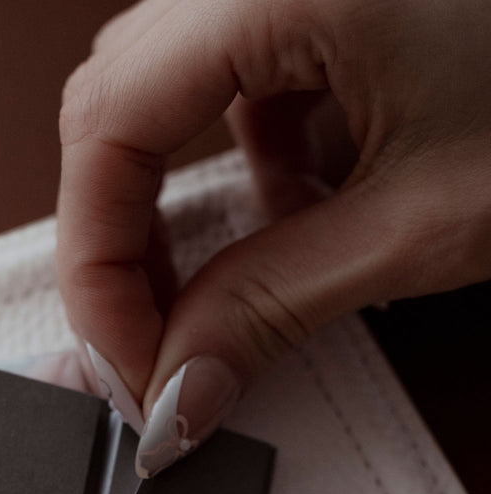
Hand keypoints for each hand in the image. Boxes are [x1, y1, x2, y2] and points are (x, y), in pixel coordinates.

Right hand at [56, 0, 490, 476]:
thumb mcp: (425, 220)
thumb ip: (272, 309)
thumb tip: (177, 389)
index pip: (105, 136)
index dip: (99, 270)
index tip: (135, 361)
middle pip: (111, 111)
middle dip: (123, 243)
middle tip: (160, 338)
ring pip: (158, 92)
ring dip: (175, 203)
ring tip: (229, 278)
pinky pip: (230, 72)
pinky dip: (243, 157)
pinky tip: (298, 201)